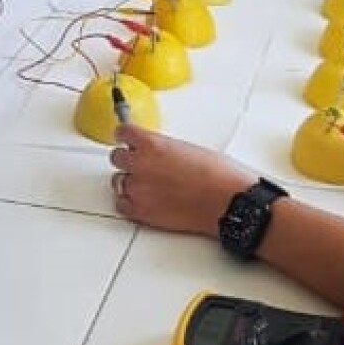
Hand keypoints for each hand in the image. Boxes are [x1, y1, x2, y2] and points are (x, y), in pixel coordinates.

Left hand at [108, 124, 252, 235]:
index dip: (126, 136)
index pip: (123, 132)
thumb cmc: (217, 175)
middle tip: (141, 164)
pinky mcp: (140, 212)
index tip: (127, 139)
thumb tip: (158, 154)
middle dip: (128, 160)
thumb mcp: (189, 148)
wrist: (226, 202)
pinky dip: (129, 202)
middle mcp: (140, 164)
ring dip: (130, 181)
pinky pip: (121, 204)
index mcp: (152, 143)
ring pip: (118, 181)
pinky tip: (142, 200)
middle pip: (117, 157)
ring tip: (148, 185)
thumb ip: (164, 149)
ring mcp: (138, 189)